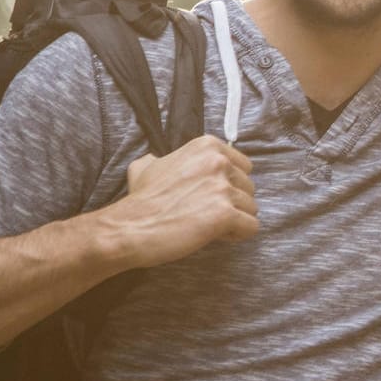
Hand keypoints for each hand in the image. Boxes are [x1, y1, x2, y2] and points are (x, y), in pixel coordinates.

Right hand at [102, 135, 257, 268]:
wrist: (129, 227)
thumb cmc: (141, 201)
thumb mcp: (149, 165)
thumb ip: (169, 158)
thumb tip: (160, 159)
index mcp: (207, 146)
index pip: (243, 166)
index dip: (228, 185)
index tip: (207, 196)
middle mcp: (218, 161)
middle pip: (249, 188)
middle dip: (231, 203)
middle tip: (203, 213)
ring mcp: (222, 187)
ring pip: (252, 208)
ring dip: (233, 220)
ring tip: (206, 225)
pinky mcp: (225, 214)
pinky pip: (251, 227)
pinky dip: (237, 235)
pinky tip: (213, 235)